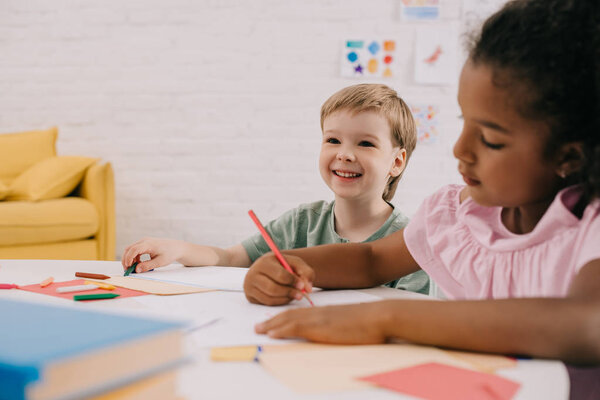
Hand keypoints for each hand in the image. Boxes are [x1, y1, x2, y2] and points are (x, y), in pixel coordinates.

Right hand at [121, 237, 183, 272]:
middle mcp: (144, 241)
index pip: (134, 250)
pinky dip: (134, 257)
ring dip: (129, 258)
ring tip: (133, 268)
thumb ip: (147, 266)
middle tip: (127, 270)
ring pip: (131, 249)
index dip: (128, 259)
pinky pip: (135, 250)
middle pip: (129, 249)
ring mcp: (144, 241)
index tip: (128, 267)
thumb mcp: (160, 262)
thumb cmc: (170, 254)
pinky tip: (138, 263)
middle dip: (126, 259)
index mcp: (148, 244)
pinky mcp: (145, 244)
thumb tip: (136, 270)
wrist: (177, 247)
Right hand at [243, 253, 314, 305]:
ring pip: (269, 298)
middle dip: (289, 293)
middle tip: (301, 295)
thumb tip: (308, 288)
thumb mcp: (295, 263)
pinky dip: (279, 302)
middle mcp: (253, 273)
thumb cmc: (283, 265)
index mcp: (264, 262)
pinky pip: (267, 303)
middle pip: (273, 288)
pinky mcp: (250, 296)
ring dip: (285, 299)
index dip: (293, 281)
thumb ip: (306, 272)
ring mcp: (249, 286)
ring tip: (295, 295)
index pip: (279, 275)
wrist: (269, 269)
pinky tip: (286, 297)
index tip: (302, 285)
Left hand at [255, 302, 388, 343]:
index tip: (274, 322)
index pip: (300, 314)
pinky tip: (271, 333)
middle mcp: (319, 313)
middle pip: (290, 315)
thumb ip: (341, 325)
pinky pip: (295, 328)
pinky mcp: (320, 327)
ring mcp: (319, 319)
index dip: (285, 318)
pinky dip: (281, 329)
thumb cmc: (372, 322)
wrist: (380, 317)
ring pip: (289, 320)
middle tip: (258, 326)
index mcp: (326, 312)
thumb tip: (338, 332)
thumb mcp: (352, 323)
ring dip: (272, 325)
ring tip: (259, 330)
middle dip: (273, 321)